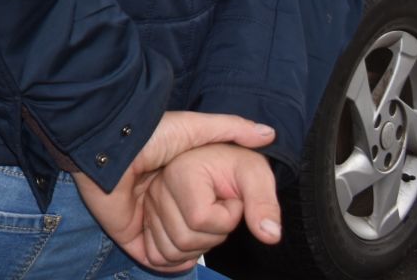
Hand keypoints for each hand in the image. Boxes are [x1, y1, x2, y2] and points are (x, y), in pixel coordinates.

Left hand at [73, 111, 275, 272]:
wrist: (107, 147)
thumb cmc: (150, 135)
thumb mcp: (195, 126)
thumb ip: (231, 128)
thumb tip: (268, 134)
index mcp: (190, 189)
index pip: (220, 220)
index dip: (225, 215)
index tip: (222, 200)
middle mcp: (174, 209)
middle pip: (204, 241)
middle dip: (200, 230)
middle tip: (178, 198)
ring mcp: (154, 226)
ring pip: (183, 253)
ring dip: (177, 240)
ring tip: (158, 207)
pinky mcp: (133, 239)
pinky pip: (160, 262)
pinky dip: (164, 258)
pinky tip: (156, 235)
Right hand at [141, 142, 282, 263]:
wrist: (218, 160)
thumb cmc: (235, 165)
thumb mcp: (256, 175)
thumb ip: (264, 203)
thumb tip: (269, 235)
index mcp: (180, 172)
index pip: (200, 219)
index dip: (227, 219)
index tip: (233, 200)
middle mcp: (157, 188)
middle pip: (184, 239)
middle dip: (214, 235)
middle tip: (222, 212)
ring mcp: (149, 205)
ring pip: (171, 251)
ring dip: (197, 246)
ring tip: (208, 222)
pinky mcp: (147, 219)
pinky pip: (156, 254)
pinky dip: (176, 255)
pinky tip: (194, 238)